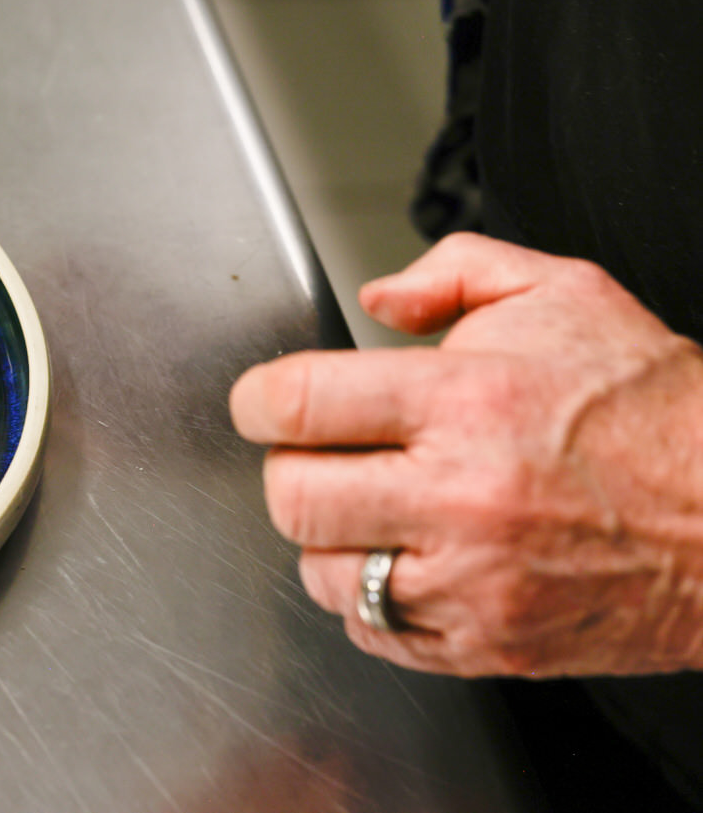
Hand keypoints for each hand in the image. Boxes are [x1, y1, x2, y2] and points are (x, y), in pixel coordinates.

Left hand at [229, 233, 702, 677]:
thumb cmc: (657, 409)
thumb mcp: (564, 294)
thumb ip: (454, 272)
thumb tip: (379, 298)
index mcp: (468, 402)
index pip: (297, 404)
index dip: (257, 401)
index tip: (262, 404)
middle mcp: (461, 497)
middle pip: (293, 497)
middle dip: (291, 469)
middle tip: (322, 456)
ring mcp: (473, 582)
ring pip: (324, 573)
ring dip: (330, 539)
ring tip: (374, 509)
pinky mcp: (489, 644)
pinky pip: (375, 633)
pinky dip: (372, 600)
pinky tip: (408, 561)